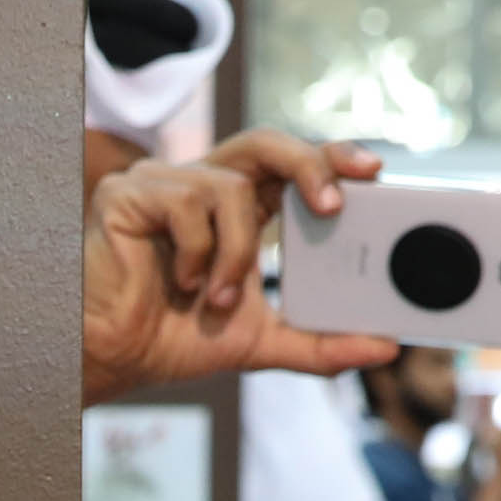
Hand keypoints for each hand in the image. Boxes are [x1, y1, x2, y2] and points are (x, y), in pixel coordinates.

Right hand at [84, 128, 398, 403]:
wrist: (114, 358)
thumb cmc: (173, 338)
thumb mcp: (263, 342)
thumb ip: (321, 344)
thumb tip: (385, 348)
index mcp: (236, 207)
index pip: (290, 165)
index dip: (330, 157)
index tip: (374, 172)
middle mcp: (202, 185)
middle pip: (267, 143)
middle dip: (308, 165)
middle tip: (334, 206)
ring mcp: (164, 182)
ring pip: (231, 189)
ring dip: (237, 251)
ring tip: (216, 296)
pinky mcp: (130, 193)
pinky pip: (187, 204)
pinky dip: (197, 251)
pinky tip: (181, 282)